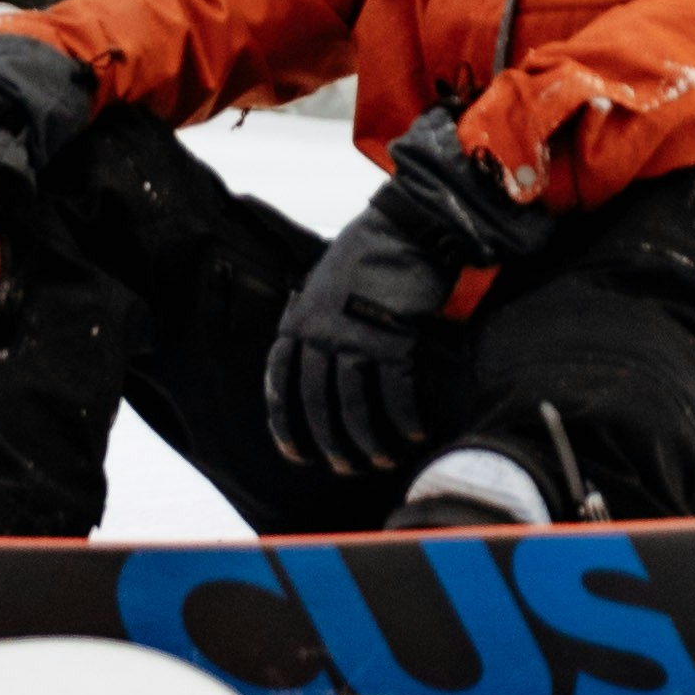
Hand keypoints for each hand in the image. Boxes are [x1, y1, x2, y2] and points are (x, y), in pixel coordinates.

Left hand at [264, 110, 545, 482]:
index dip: (284, 421)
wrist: (406, 226)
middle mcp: (320, 331)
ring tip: (380, 461)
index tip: (295, 454)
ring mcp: (355, 336)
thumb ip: (313, 320)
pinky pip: (396, 392)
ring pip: (354, 405)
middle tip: (345, 468)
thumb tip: (312, 360)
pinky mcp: (394, 338)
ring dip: (368, 440)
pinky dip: (404, 419)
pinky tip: (415, 434)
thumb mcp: (323, 283)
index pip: (280, 380)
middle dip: (330, 442)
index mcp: (298, 317)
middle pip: (317, 402)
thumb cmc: (367, 254)